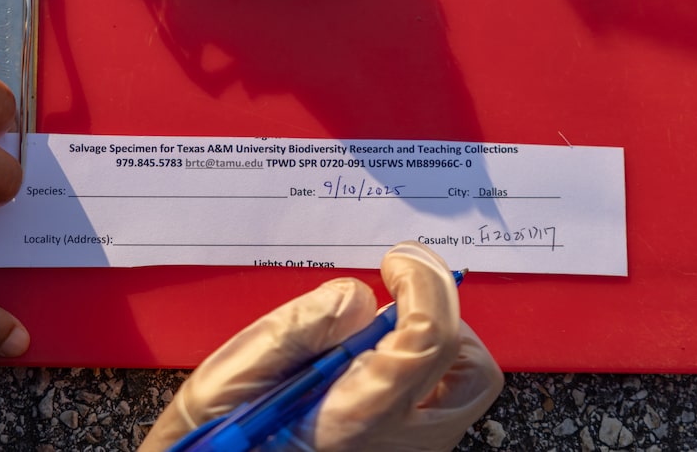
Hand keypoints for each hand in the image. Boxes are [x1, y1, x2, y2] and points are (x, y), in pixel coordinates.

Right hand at [141, 242, 502, 451]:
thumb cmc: (223, 431)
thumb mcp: (239, 369)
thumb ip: (303, 324)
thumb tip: (359, 298)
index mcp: (359, 415)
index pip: (431, 335)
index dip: (424, 283)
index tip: (397, 263)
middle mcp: (396, 443)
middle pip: (473, 372)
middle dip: (446, 319)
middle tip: (400, 301)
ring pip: (461, 393)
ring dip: (433, 348)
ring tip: (379, 339)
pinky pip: (436, 410)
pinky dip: (419, 376)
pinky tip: (371, 370)